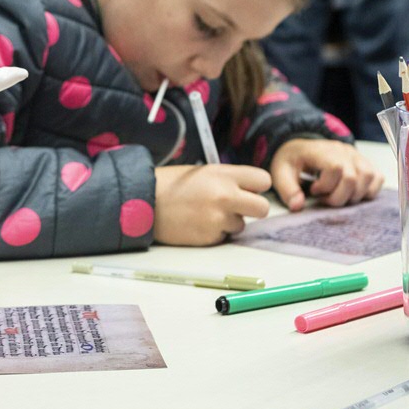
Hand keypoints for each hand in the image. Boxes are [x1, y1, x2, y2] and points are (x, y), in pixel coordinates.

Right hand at [152, 164, 271, 245]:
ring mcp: (218, 218)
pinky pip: (222, 237)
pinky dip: (213, 233)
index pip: (264, 180)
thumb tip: (249, 192)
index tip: (248, 190)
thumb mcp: (203, 172)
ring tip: (205, 214)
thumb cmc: (172, 185)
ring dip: (228, 222)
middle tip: (238, 208)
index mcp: (224, 174)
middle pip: (263, 208)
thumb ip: (228, 180)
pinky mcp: (209, 236)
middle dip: (253, 210)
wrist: (144, 202)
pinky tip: (196, 223)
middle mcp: (225, 196)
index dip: (256, 187)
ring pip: (241, 225)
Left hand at [270, 139, 383, 210]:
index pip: (336, 168)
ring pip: (369, 178)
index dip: (326, 186)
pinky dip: (368, 191)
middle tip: (324, 198)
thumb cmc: (292, 161)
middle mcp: (344, 151)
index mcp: (322, 151)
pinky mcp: (365, 163)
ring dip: (354, 195)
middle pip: (353, 178)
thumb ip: (287, 190)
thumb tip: (297, 207)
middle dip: (339, 197)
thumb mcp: (280, 173)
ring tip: (337, 195)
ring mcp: (357, 156)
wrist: (300, 148)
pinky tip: (351, 193)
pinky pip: (378, 178)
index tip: (313, 190)